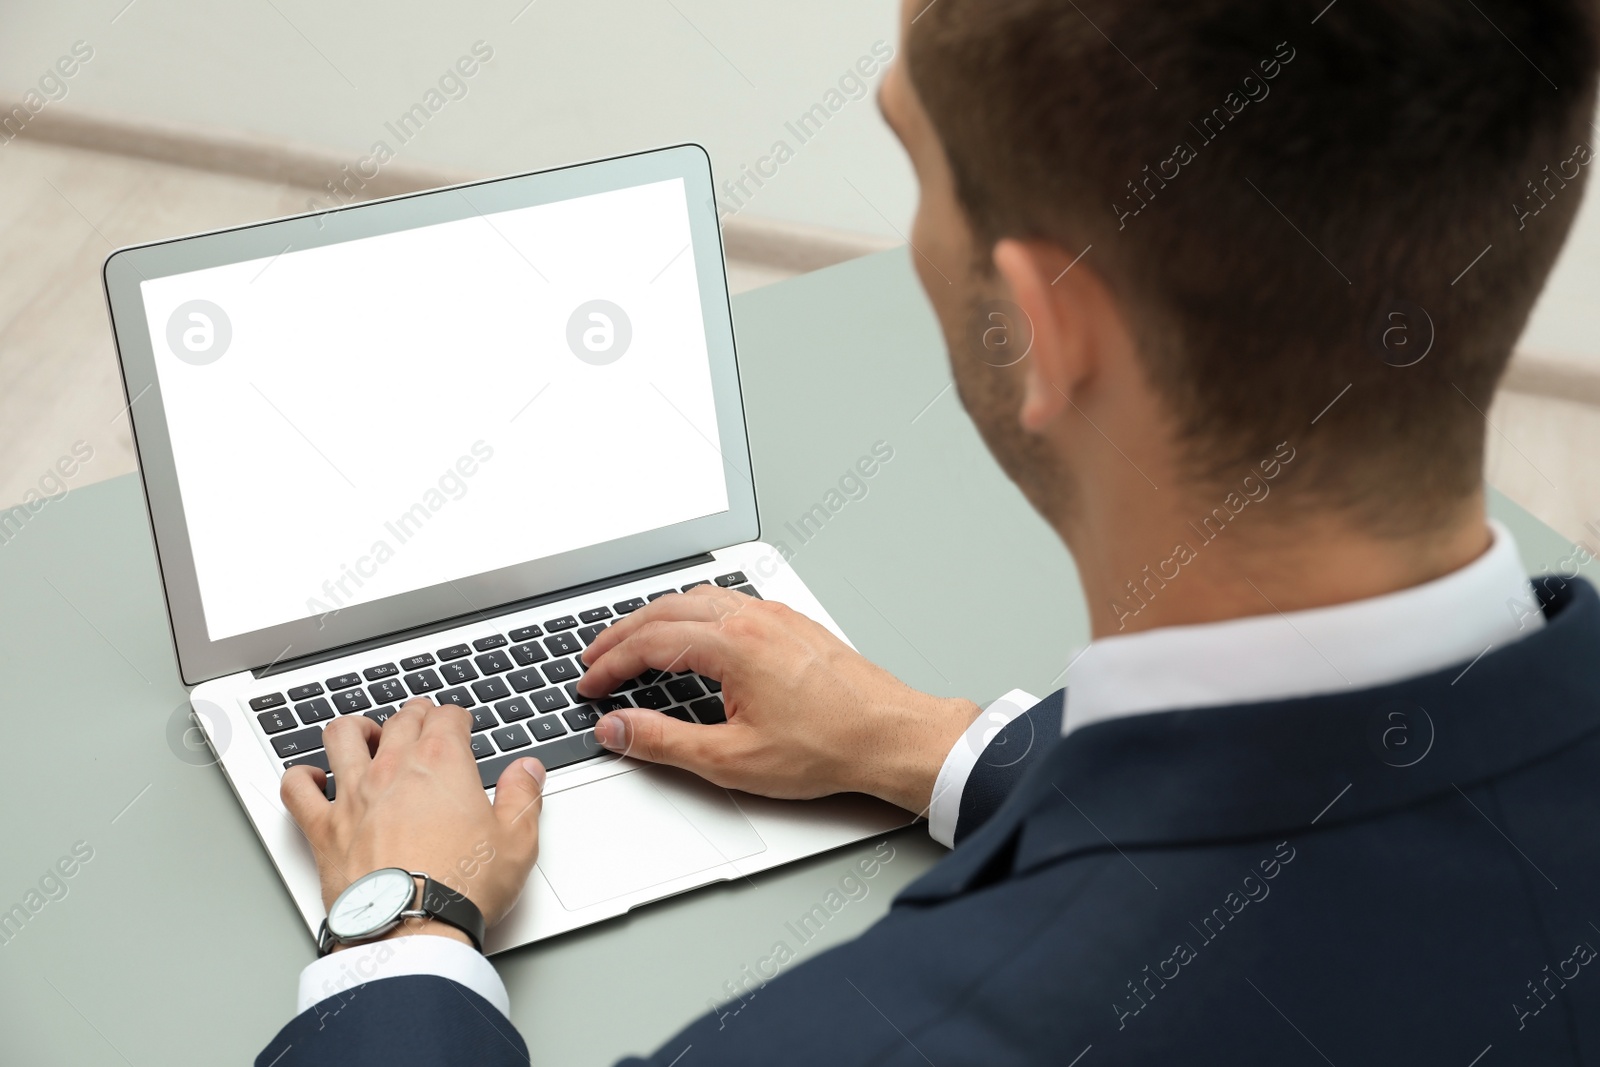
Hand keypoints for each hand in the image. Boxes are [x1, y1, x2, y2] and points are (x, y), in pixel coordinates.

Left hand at [280, 700, 545, 941]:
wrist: (412, 930)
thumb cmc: (462, 888)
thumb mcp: (516, 841)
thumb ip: (523, 796)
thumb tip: (528, 770)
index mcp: (442, 763)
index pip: (446, 716)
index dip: (456, 718)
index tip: (460, 726)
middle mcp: (393, 769)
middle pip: (400, 719)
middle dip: (414, 715)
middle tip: (422, 723)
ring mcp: (353, 796)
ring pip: (342, 736)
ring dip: (355, 729)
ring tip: (366, 736)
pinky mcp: (324, 829)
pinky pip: (297, 789)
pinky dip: (301, 777)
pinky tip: (312, 778)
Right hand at [577, 586, 978, 813]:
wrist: (891, 736)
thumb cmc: (829, 746)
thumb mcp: (732, 759)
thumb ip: (664, 742)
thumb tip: (618, 729)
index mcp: (732, 645)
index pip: (649, 643)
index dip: (610, 665)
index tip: (589, 685)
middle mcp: (752, 619)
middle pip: (666, 610)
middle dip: (622, 634)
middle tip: (594, 658)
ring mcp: (775, 617)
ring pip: (698, 598)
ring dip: (657, 617)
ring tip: (632, 640)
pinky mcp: (792, 625)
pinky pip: (728, 602)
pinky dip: (693, 612)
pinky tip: (692, 631)